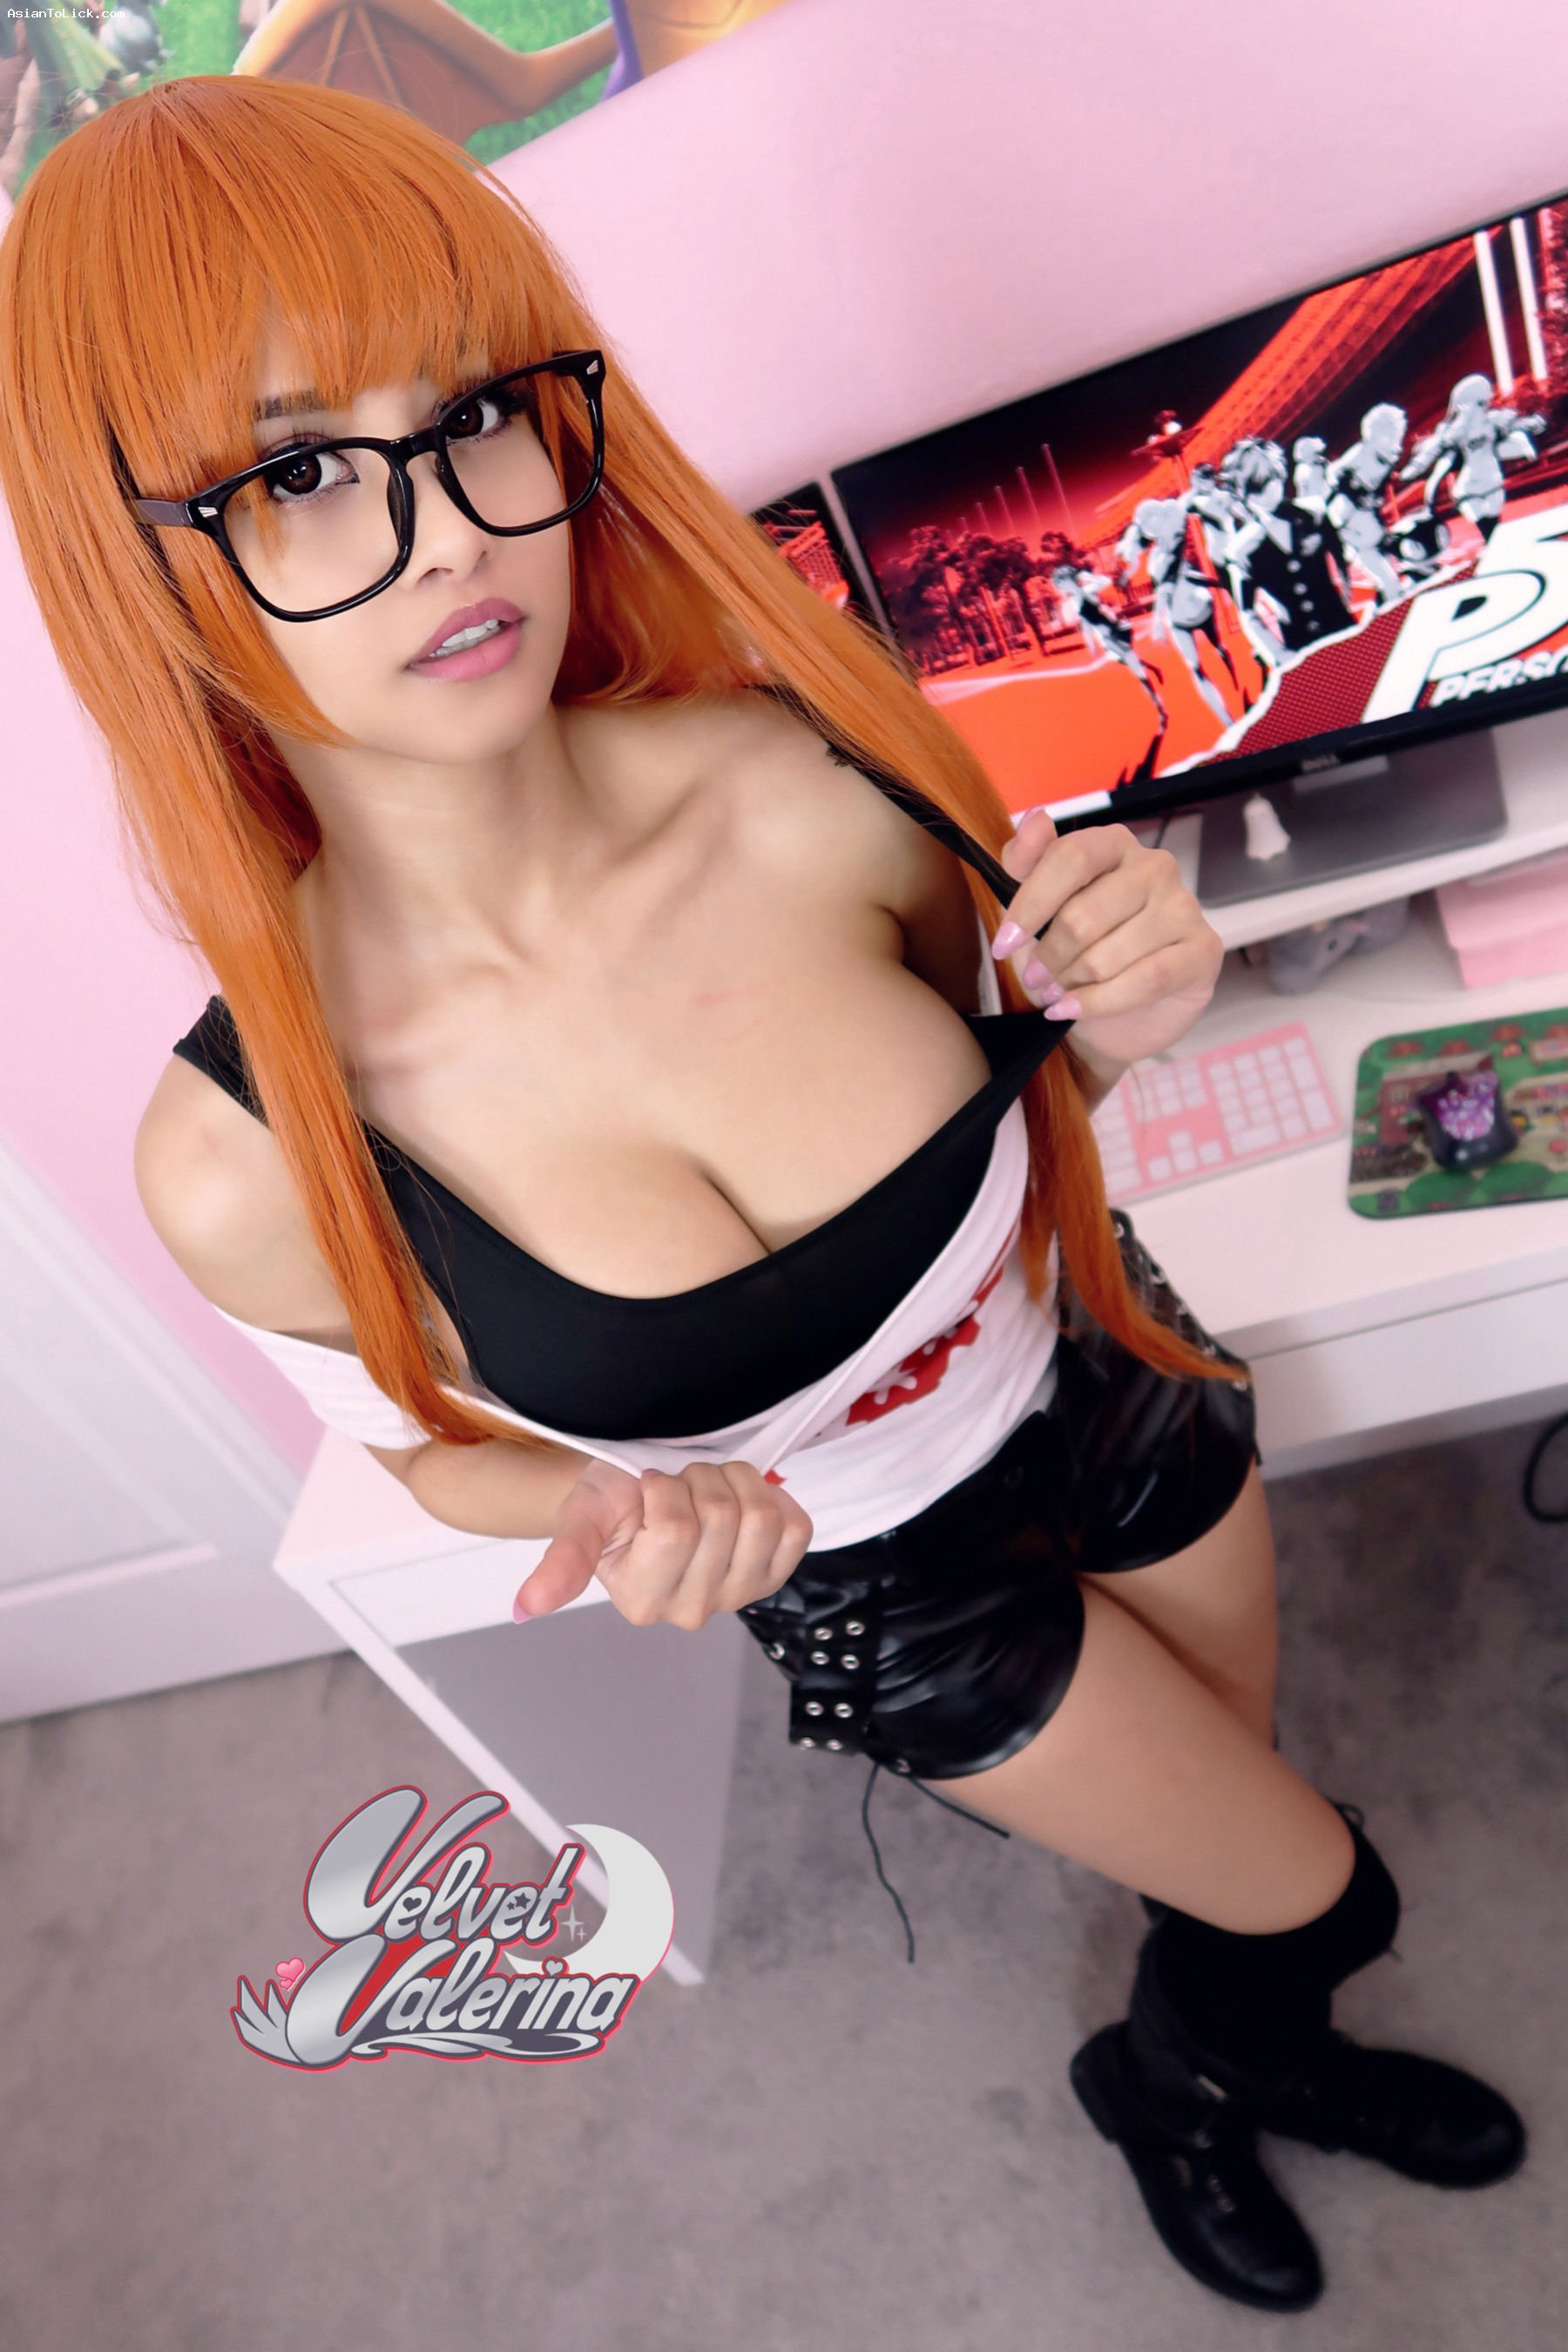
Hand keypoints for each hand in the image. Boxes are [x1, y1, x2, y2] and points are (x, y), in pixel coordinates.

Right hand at [512, 1455, 814, 1631]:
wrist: (641, 1496)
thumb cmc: (612, 1505)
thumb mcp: (581, 1518)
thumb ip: (562, 1560)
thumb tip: (525, 1609)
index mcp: (643, 1601)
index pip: (676, 1528)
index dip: (663, 1489)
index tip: (645, 1492)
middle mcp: (693, 1611)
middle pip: (724, 1519)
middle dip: (698, 1482)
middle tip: (677, 1489)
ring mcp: (740, 1596)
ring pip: (761, 1518)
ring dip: (734, 1484)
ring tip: (705, 1491)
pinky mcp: (776, 1574)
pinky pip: (795, 1527)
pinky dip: (772, 1498)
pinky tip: (741, 1502)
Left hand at [990, 808, 1224, 1066]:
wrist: (1117, 1017)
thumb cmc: (1074, 953)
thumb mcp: (1036, 909)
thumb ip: (1024, 863)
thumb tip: (1034, 816)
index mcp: (1113, 844)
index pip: (1070, 857)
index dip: (1031, 904)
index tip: (1003, 944)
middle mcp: (1155, 865)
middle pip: (1083, 914)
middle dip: (1049, 956)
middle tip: (1035, 978)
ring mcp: (1184, 905)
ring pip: (1108, 954)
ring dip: (1071, 983)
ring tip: (1058, 993)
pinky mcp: (1203, 949)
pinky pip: (1145, 979)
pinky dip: (1099, 1002)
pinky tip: (1073, 1010)